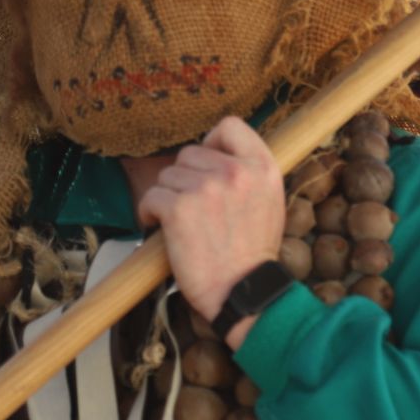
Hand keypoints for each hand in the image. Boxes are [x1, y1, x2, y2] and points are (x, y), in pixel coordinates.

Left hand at [136, 116, 283, 346]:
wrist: (244, 293)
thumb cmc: (253, 254)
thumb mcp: (270, 202)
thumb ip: (250, 174)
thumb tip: (217, 156)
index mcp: (263, 167)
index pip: (230, 126)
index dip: (212, 143)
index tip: (207, 166)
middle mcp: (236, 171)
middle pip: (190, 152)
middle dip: (185, 178)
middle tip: (192, 207)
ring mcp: (206, 188)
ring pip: (168, 175)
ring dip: (167, 197)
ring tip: (180, 223)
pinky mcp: (179, 208)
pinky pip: (151, 196)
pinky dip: (149, 212)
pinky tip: (159, 228)